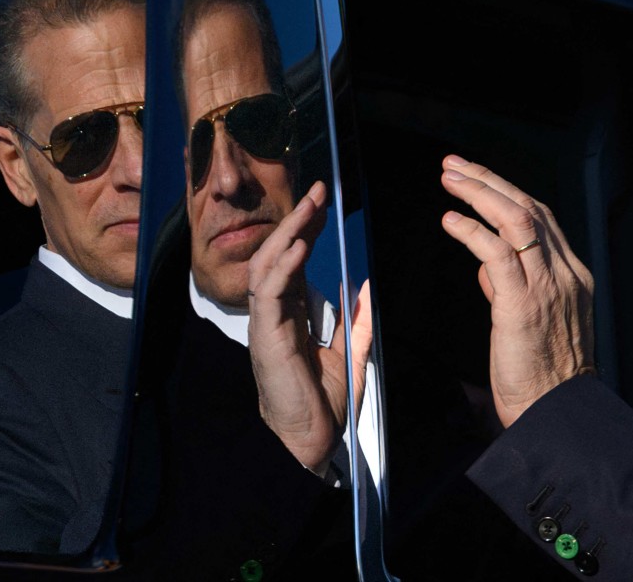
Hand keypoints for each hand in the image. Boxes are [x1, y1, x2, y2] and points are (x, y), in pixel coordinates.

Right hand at [247, 180, 372, 474]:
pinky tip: (300, 245)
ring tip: (308, 207)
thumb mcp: (350, 354)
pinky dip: (283, 266)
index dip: (307, 229)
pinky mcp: (265, 336)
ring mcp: (265, 322)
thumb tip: (366, 286)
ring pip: (267, 265)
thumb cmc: (323, 404)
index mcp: (291, 314)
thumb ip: (356, 321)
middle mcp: (274, 312)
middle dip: (296, 221)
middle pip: (279, 254)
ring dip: (287, 233)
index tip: (322, 202)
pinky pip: (269, 292)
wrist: (311, 441)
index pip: (295, 260)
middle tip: (317, 191)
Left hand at [439, 155, 593, 427]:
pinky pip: (498, 253)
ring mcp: (548, 286)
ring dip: (479, 193)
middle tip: (454, 164)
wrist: (555, 411)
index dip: (505, 191)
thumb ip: (510, 288)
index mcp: (570, 276)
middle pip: (528, 207)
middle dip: (488, 180)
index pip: (540, 217)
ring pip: (517, 219)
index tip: (475, 176)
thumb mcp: (528, 321)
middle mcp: (564, 274)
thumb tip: (486, 266)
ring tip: (450, 178)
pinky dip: (472, 231)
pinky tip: (451, 220)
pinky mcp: (524, 303)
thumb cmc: (539, 374)